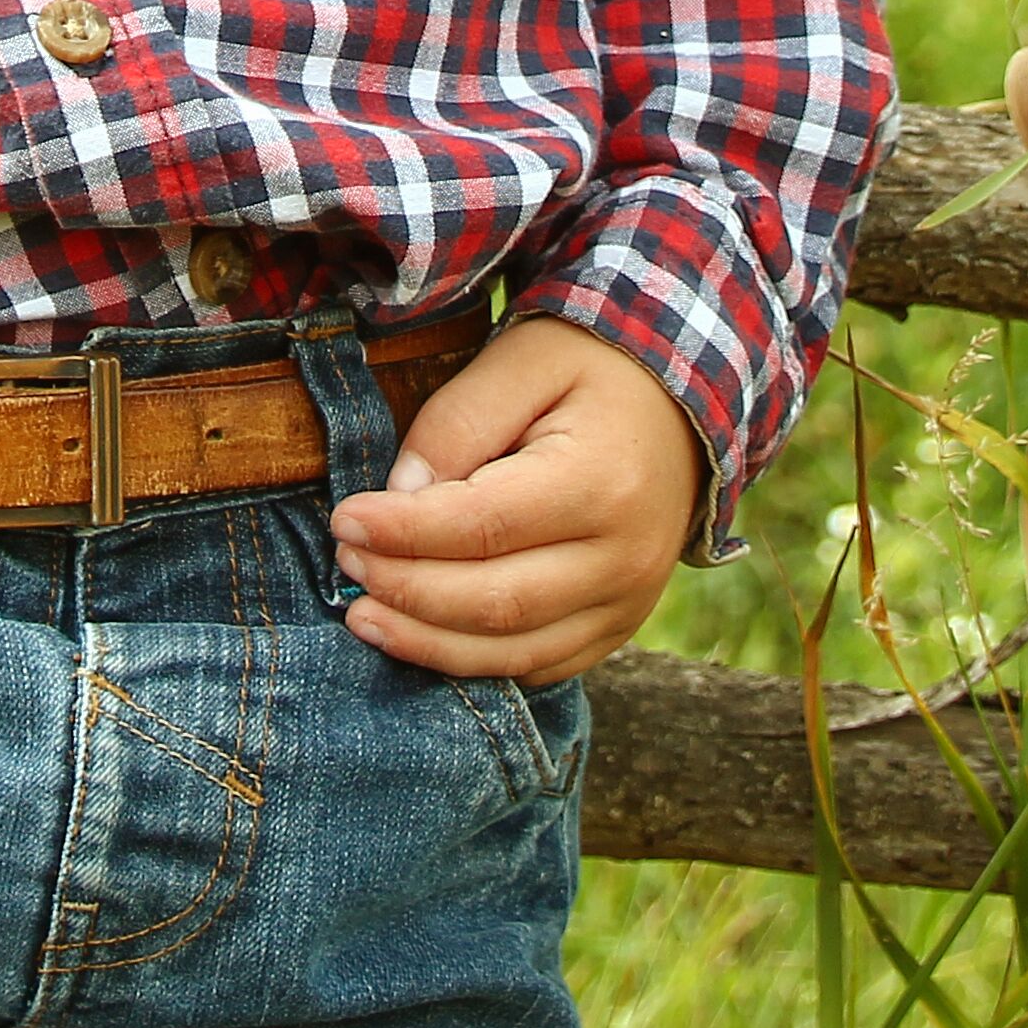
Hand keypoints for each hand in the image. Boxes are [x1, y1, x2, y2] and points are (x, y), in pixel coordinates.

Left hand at [326, 317, 702, 684]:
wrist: (683, 405)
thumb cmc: (592, 371)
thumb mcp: (523, 361)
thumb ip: (458, 422)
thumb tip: (399, 494)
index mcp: (603, 483)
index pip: (484, 526)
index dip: (404, 532)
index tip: (344, 519)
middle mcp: (625, 558)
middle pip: (495, 601)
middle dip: (405, 589)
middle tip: (345, 563)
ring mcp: (628, 603)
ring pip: (512, 651)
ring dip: (426, 641)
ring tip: (361, 614)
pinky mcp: (618, 628)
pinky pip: (538, 666)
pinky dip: (471, 661)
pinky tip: (419, 637)